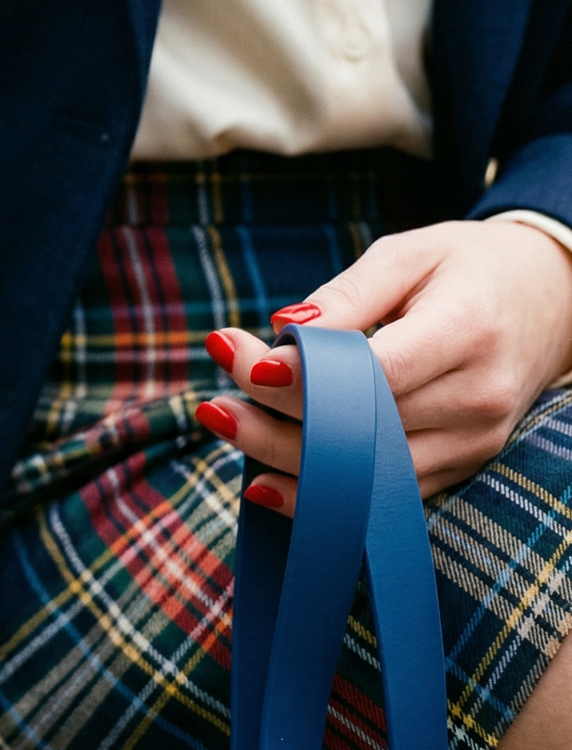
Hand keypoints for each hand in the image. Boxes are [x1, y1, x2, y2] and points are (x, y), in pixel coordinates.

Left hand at [197, 220, 571, 516]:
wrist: (550, 299)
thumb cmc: (466, 266)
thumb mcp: (407, 254)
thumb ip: (346, 295)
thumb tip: (285, 330)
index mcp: (465, 332)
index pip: (377, 372)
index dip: (307, 380)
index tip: (242, 366)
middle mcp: (476, 399)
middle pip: (366, 430)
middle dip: (277, 418)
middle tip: (211, 401)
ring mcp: (475, 441)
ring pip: (372, 475)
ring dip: (289, 459)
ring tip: (225, 430)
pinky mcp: (464, 465)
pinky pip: (389, 494)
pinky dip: (327, 490)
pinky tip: (267, 479)